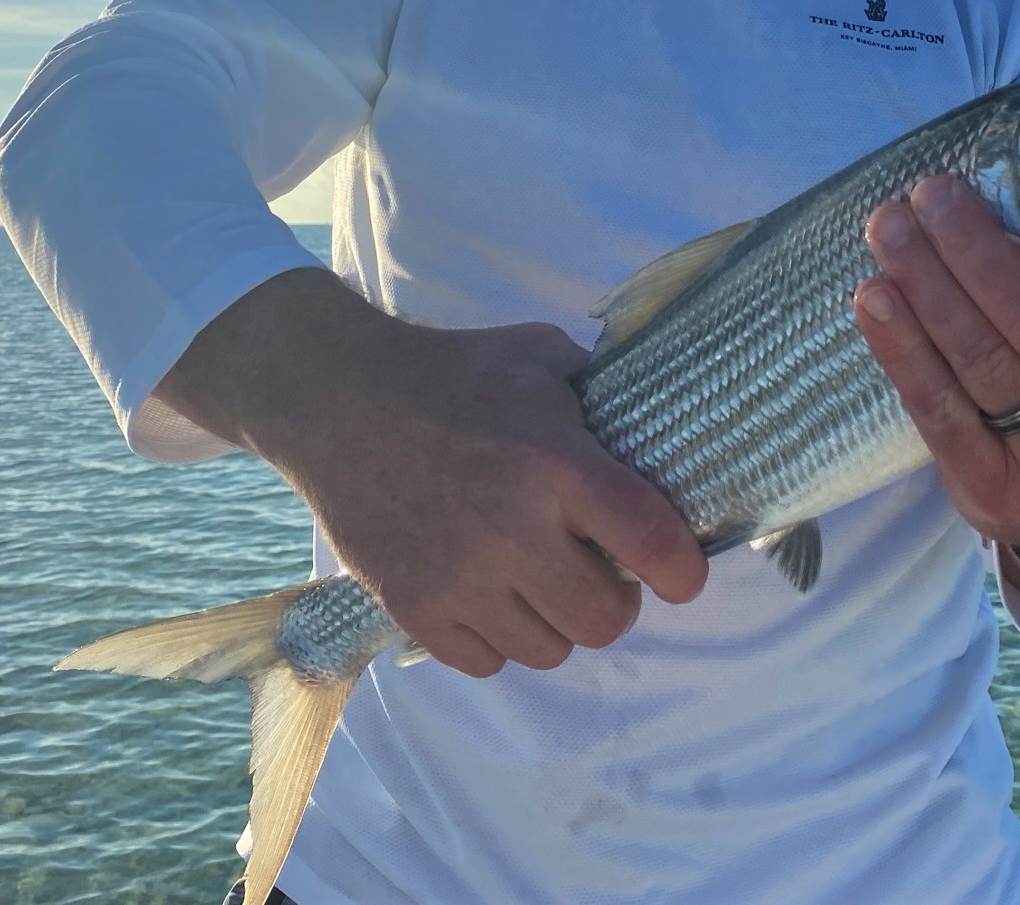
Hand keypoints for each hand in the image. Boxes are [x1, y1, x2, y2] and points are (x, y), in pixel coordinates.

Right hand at [153, 269, 707, 676]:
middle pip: (604, 620)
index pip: (652, 544)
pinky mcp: (414, 610)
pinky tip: (490, 591)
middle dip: (614, 599)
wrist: (337, 401)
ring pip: (549, 651)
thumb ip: (599, 392)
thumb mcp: (539, 356)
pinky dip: (498, 636)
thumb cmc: (452, 373)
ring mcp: (459, 580)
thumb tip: (652, 424)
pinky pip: (488, 663)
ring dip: (555, 620)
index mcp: (555, 464)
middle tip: (596, 568)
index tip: (679, 572)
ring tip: (537, 577)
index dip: (682, 571)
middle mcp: (512, 532)